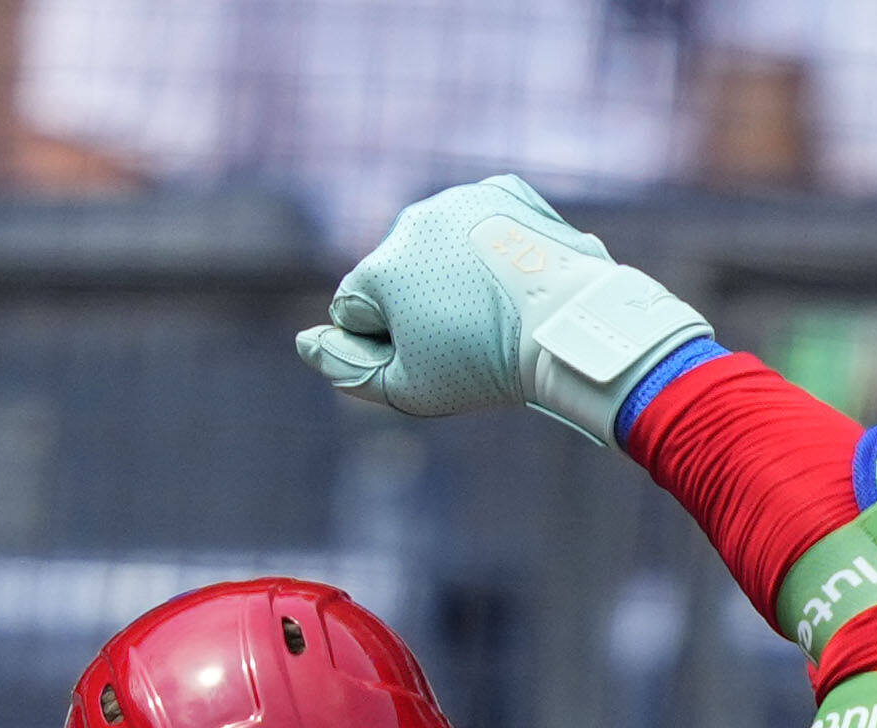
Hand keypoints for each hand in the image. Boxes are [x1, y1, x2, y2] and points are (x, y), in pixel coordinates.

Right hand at [293, 175, 703, 447]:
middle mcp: (412, 220)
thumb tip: (305, 343)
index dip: (385, 341)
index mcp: (381, 267)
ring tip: (497, 308)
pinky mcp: (504, 190)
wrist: (572, 326)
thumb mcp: (410, 389)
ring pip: (439, 244)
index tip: (431, 355)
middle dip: (420, 302)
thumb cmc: (488, 366)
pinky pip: (481, 220)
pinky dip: (492, 243)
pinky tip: (515, 273)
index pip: (353, 308)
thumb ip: (348, 368)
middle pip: (396, 272)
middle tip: (470, 336)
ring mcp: (460, 199)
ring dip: (455, 273)